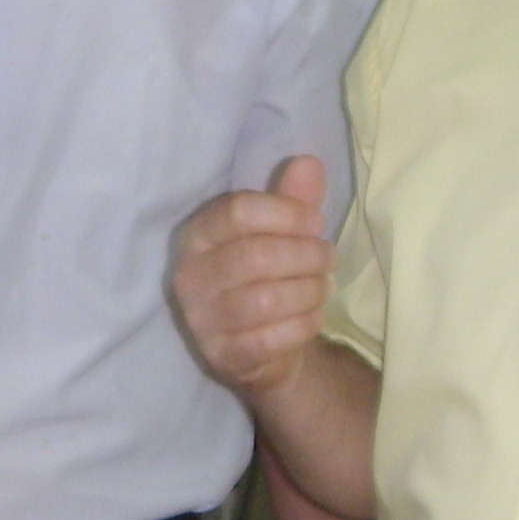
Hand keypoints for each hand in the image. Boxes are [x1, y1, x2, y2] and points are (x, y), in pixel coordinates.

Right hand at [173, 156, 335, 396]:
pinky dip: (303, 325)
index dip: (286, 213)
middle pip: (255, 256)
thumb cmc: (270, 278)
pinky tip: (314, 316)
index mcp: (197, 235)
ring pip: (264, 300)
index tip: (317, 221)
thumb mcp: (280, 234)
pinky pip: (270, 340)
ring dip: (308, 291)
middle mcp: (189, 276)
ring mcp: (201, 320)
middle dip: (305, 255)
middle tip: (328, 256)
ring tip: (322, 286)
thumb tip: (309, 163)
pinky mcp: (221, 356)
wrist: (262, 349)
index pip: (236, 211)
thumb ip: (291, 199)